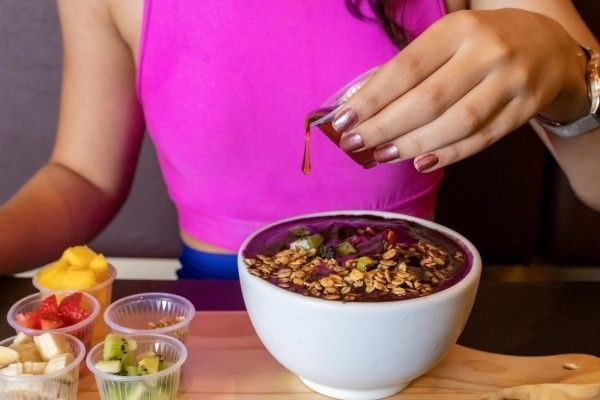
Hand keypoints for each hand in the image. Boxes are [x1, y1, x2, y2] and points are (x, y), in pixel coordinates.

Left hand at [333, 8, 588, 171]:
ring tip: (382, 155)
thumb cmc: (481, 44)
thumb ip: (412, 69)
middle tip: (355, 144)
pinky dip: (449, 154)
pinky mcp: (526, 108)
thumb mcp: (448, 40)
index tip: (342, 121)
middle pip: (427, 100)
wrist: (550, 46)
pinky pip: (482, 139)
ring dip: (413, 144)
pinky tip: (421, 162)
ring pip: (456, 123)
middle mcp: (488, 52)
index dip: (371, 99)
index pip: (406, 69)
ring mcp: (511, 82)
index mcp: (459, 29)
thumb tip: (362, 106)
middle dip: (384, 127)